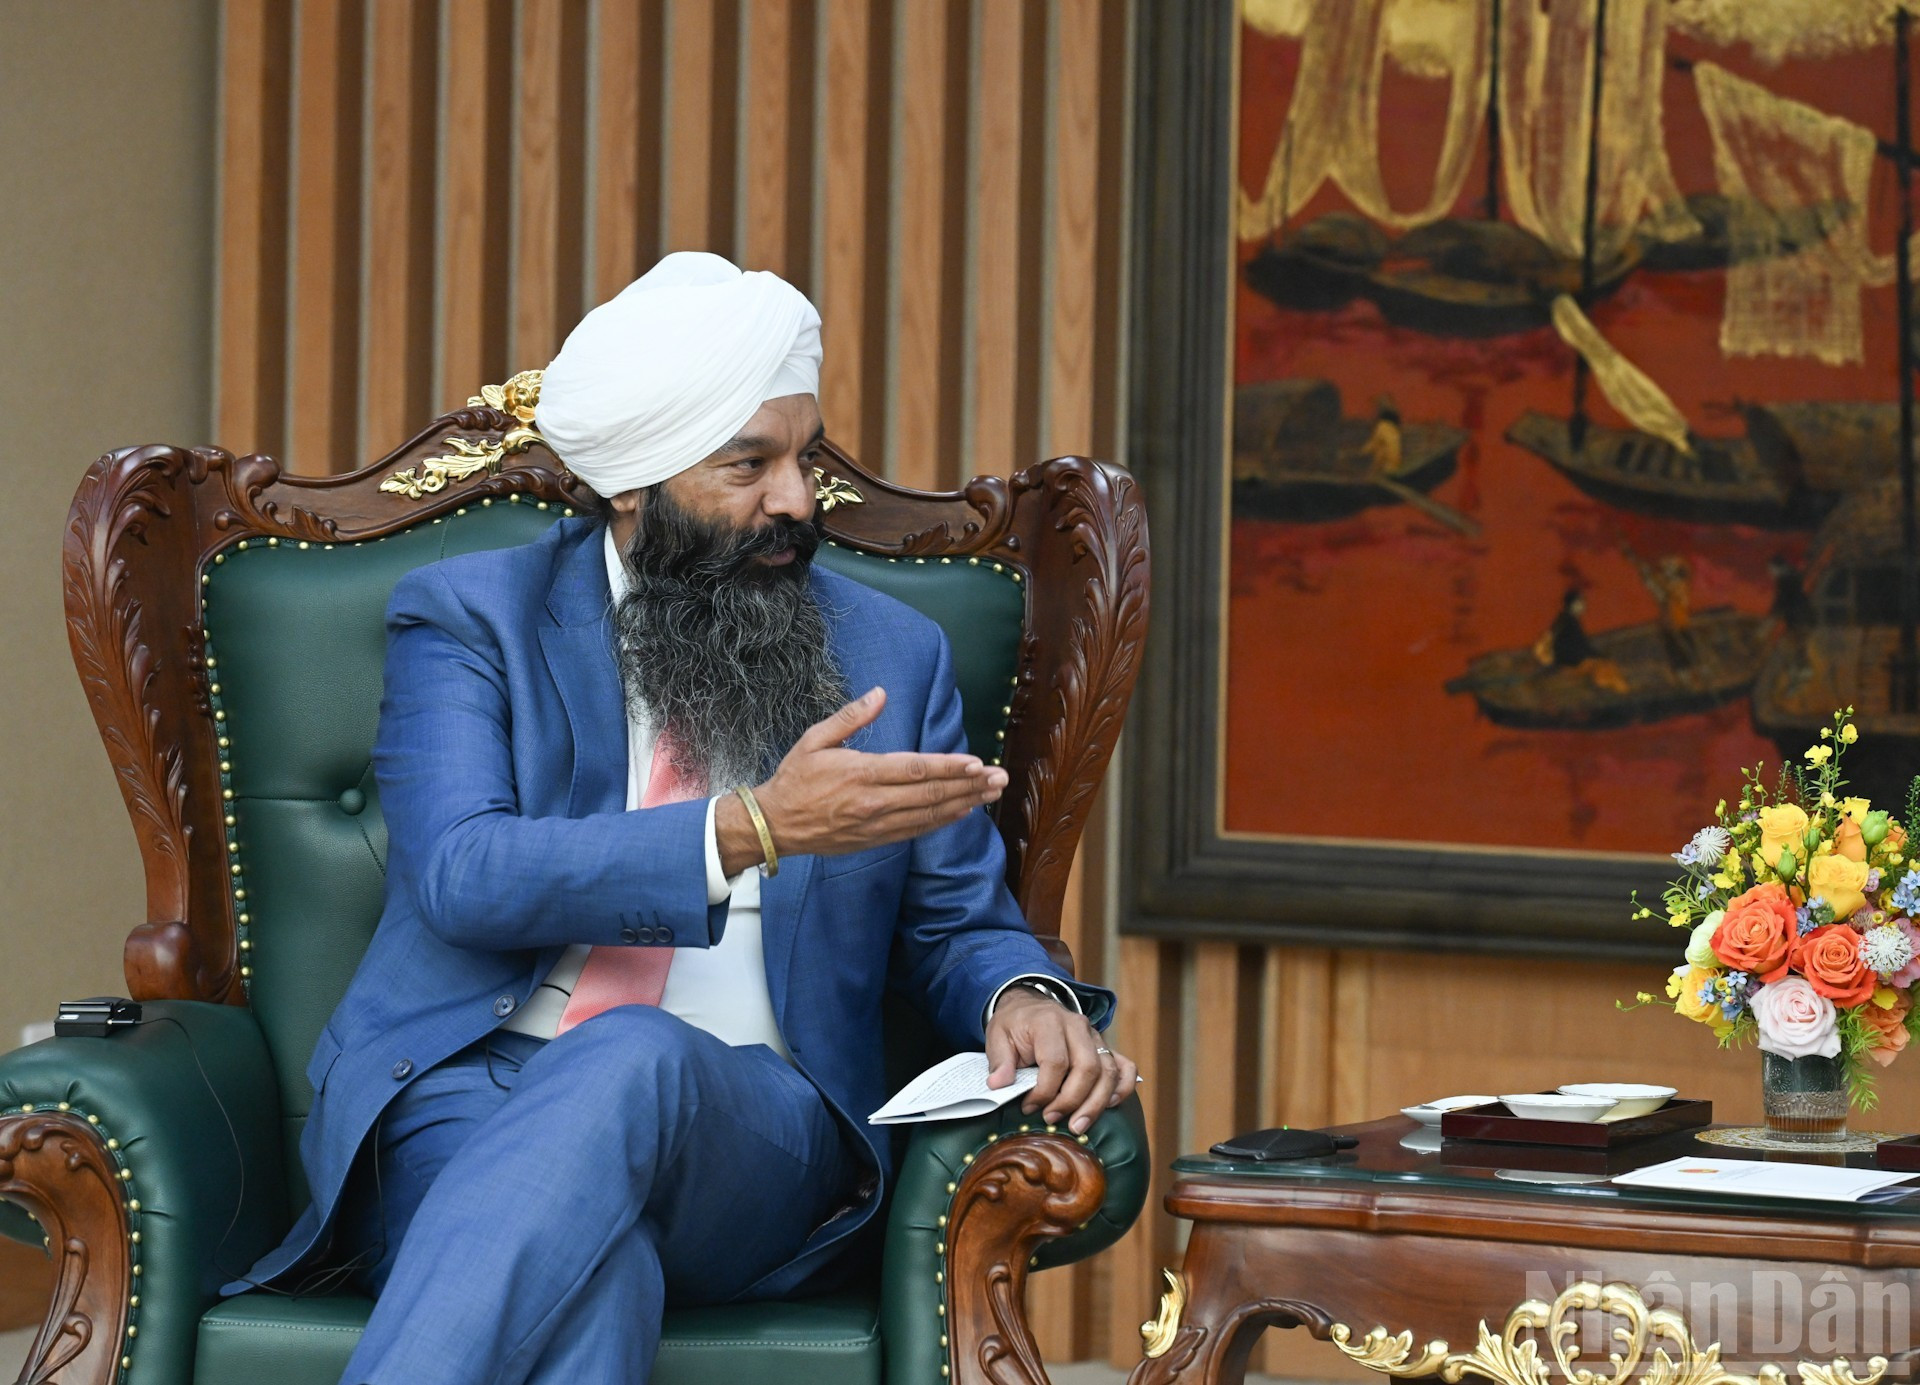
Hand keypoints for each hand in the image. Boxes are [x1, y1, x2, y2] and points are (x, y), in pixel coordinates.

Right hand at [720, 688, 1008, 868]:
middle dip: (969, 786)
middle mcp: (873, 802)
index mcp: (860, 773)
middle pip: (931, 794)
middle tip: (1000, 779)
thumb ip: (851, 716)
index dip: (949, 767)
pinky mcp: (876, 840)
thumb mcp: (815, 739)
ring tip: (992, 794)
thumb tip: (881, 693)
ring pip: (929, 815)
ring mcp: (877, 825)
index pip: (914, 770)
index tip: (976, 762)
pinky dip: (943, 821)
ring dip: (964, 803)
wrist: (774, 825)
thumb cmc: (795, 778)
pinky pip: (917, 831)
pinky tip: (963, 812)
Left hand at [984, 987, 1136, 1134]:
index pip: (1055, 1062)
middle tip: (1052, 1120)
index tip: (1029, 1107)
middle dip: (1071, 1101)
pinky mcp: (1105, 1046)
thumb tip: (998, 1085)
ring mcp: (1095, 1036)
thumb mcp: (997, 1036)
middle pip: (1087, 1068)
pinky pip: (1124, 1067)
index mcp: (1049, 1022)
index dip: (1043, 1091)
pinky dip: (1122, 1088)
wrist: (1031, 1006)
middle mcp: (1078, 1027)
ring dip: (1095, 1104)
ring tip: (1078, 1126)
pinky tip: (1109, 1106)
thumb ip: (999, 1060)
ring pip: (1108, 1072)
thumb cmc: (1015, 1025)